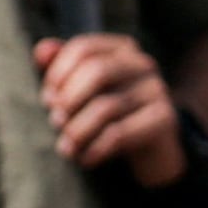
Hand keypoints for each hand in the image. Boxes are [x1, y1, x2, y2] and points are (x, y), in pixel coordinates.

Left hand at [35, 31, 185, 183]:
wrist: (152, 148)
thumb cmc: (110, 112)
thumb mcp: (83, 88)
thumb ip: (60, 66)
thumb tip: (41, 51)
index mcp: (121, 48)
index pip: (83, 49)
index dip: (58, 74)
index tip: (48, 99)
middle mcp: (142, 63)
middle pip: (97, 71)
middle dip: (69, 99)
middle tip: (55, 121)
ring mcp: (157, 90)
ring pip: (107, 106)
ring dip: (78, 130)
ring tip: (65, 148)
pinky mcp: (165, 119)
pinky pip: (121, 133)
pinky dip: (96, 149)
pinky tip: (85, 160)